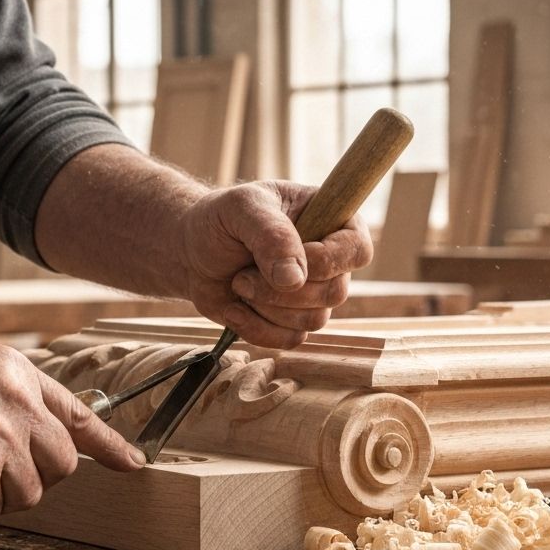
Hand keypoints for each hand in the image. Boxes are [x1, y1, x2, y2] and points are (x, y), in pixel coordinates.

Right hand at [0, 346, 144, 528]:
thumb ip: (15, 401)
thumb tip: (47, 439)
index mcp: (20, 374)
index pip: (81, 414)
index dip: (111, 445)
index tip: (133, 463)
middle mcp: (19, 401)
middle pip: (61, 464)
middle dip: (31, 478)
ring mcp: (1, 436)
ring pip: (28, 494)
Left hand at [178, 180, 372, 347]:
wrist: (192, 252)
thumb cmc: (221, 220)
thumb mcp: (241, 209)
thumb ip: (271, 235)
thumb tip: (295, 279)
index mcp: (331, 221)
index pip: (358, 249)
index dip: (329, 261)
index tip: (290, 257)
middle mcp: (330, 261)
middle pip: (335, 292)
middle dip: (282, 290)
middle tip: (243, 273)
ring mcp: (313, 294)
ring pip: (314, 320)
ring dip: (266, 306)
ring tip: (238, 283)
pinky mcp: (292, 322)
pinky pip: (291, 340)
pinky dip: (256, 328)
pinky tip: (234, 307)